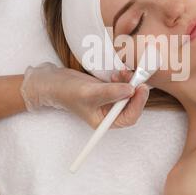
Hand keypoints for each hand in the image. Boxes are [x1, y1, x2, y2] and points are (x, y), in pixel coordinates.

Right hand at [20, 63, 149, 128]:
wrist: (53, 81)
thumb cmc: (66, 91)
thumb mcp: (88, 92)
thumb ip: (110, 92)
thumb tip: (132, 90)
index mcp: (105, 121)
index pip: (129, 117)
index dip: (138, 104)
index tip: (141, 88)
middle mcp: (109, 113)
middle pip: (132, 105)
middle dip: (136, 91)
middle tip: (137, 77)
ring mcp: (110, 100)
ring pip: (129, 93)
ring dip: (130, 82)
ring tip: (122, 73)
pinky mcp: (109, 89)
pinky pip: (123, 85)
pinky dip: (124, 78)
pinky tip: (118, 73)